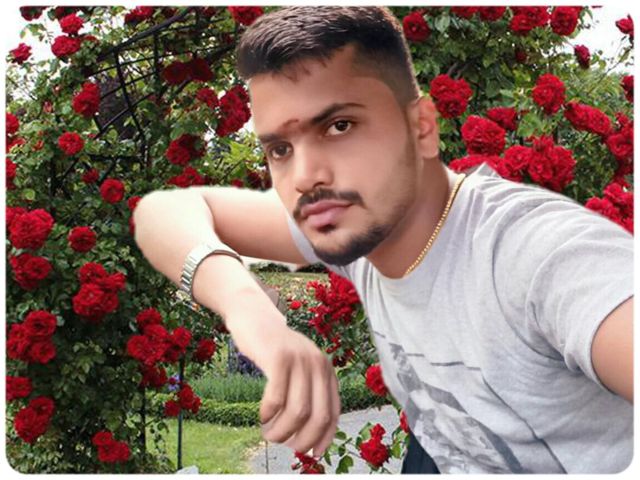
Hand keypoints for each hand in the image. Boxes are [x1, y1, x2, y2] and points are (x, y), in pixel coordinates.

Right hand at [224, 301, 340, 457]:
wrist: (254, 317)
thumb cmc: (274, 351)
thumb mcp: (298, 369)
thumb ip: (305, 392)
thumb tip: (308, 436)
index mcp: (326, 370)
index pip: (334, 413)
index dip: (324, 438)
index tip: (312, 454)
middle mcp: (318, 364)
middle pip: (319, 416)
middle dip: (302, 439)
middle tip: (285, 445)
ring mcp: (299, 359)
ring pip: (298, 411)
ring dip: (281, 431)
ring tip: (269, 433)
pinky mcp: (279, 357)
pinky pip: (276, 398)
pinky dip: (268, 414)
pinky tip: (262, 416)